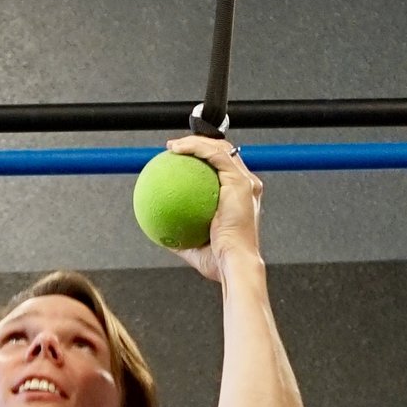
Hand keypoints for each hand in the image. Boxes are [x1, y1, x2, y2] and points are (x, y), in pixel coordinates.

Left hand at [169, 135, 264, 285]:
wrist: (234, 264)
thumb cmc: (218, 261)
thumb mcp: (194, 247)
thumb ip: (180, 235)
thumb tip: (160, 231)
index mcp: (239, 198)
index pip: (222, 168)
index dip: (201, 158)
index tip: (179, 160)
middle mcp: (246, 185)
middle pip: (223, 152)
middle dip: (198, 144)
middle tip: (174, 149)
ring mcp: (245, 182)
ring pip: (219, 148)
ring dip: (193, 141)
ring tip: (171, 146)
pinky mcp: (240, 181)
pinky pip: (213, 155)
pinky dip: (194, 148)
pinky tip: (175, 150)